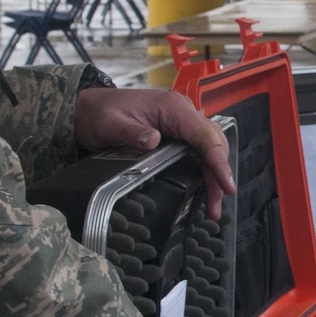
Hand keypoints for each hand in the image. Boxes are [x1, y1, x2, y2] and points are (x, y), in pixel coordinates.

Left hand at [75, 87, 236, 216]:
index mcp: (173, 108)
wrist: (89, 109)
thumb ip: (132, 132)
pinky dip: (203, 172)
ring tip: (212, 208)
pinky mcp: (176, 134)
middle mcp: (183, 113)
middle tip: (216, 206)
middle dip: (219, 175)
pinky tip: (202, 191)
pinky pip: (197, 151)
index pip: (204, 135)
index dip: (218, 160)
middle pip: (213, 143)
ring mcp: (181, 124)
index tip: (226, 184)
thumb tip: (152, 140)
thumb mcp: (111, 123)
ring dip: (213, 177)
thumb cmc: (100, 112)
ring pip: (208, 149)